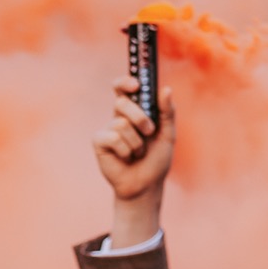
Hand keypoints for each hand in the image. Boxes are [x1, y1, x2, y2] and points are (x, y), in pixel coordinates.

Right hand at [94, 76, 176, 245]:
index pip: (123, 88)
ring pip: (121, 124)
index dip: (125, 82)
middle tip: (148, 131)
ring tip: (137, 153)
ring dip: (136, 142)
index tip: (136, 85)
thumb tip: (166, 89)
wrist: (146, 186)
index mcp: (134, 111)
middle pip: (121, 102)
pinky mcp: (99, 142)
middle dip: (139, 117)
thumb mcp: (168, 135)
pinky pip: (113, 138)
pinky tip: (126, 158)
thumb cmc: (156, 160)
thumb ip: (168, 112)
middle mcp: (118, 117)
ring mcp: (108, 129)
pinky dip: (125, 150)